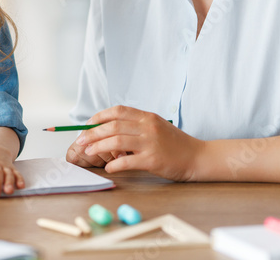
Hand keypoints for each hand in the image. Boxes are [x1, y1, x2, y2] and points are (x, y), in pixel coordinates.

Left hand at [73, 105, 204, 180]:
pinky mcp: (152, 160)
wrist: (198, 157)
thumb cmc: (176, 144)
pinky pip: (127, 161)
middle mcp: (148, 127)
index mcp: (147, 117)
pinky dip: (114, 164)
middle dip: (93, 133)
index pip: (118, 111)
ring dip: (99, 147)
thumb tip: (111, 129)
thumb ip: (138, 126)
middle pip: (113, 126)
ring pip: (116, 141)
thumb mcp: (157, 127)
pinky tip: (108, 168)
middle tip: (81, 141)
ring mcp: (150, 143)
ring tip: (88, 153)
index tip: (88, 124)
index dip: (100, 116)